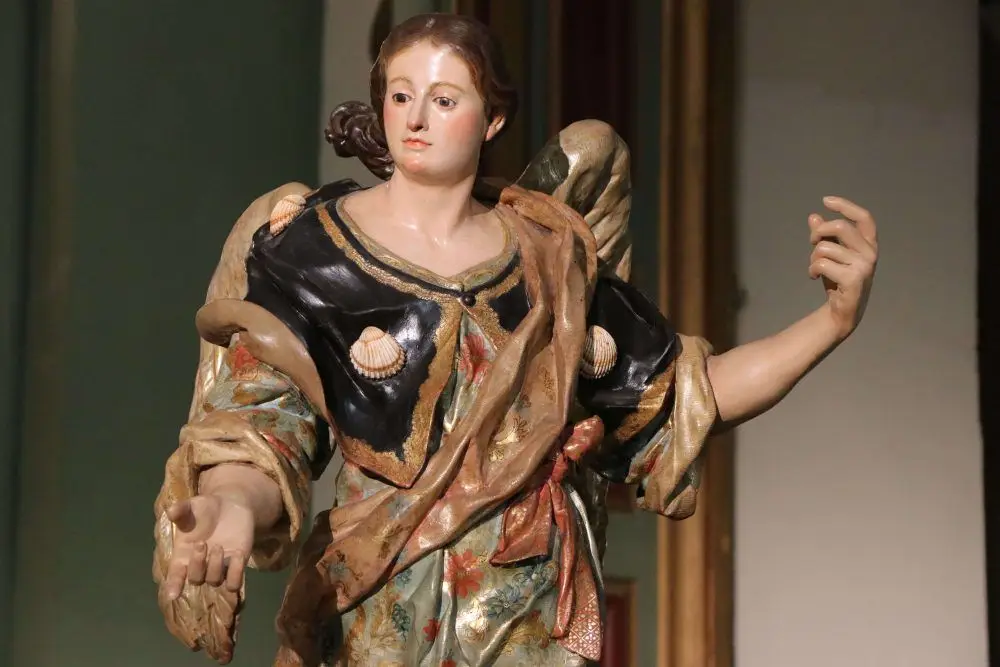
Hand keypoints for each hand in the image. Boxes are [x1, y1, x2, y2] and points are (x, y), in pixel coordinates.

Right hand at [163, 494, 254, 600]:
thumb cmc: (206, 508)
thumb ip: (182, 510)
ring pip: (215, 581)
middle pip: (196, 579)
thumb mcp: (192, 506)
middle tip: (201, 543)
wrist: (231, 506)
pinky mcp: (236, 566)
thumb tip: (171, 511)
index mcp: (183, 555)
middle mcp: (200, 565)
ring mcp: (219, 567)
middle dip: (197, 564)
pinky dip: (236, 572)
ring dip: (215, 566)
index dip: (173, 585)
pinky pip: (235, 582)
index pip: (176, 575)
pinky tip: (239, 554)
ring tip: (219, 546)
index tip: (172, 594)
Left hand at [807, 196, 877, 339]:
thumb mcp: (831, 255)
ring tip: (814, 268)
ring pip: (825, 248)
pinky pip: (822, 263)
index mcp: (869, 244)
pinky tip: (813, 277)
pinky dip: (812, 269)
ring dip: (812, 257)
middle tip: (812, 242)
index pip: (864, 217)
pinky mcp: (853, 279)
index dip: (846, 206)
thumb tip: (814, 216)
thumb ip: (824, 236)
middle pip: (840, 227)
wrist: (842, 311)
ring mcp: (864, 266)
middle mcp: (871, 253)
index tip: (826, 200)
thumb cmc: (838, 280)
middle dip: (819, 232)